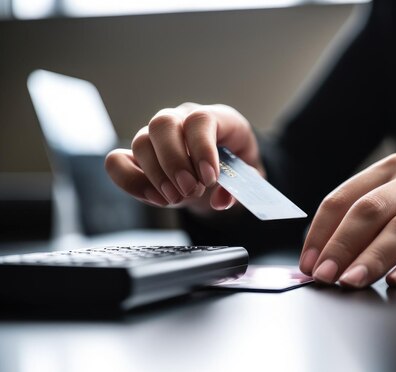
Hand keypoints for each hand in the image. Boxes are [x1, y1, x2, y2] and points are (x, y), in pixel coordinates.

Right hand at [105, 103, 262, 212]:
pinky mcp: (137, 156)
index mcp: (215, 118)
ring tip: (176, 198)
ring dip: (156, 175)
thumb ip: (238, 188)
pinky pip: (117, 161)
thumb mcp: (247, 179)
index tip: (210, 178)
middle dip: (175, 162)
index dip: (202, 148)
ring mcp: (156, 136)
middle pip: (163, 124)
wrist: (220, 175)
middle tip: (190, 190)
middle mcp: (181, 119)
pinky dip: (131, 181)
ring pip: (141, 141)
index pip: (200, 120)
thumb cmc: (235, 169)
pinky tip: (156, 198)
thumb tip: (221, 199)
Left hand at [299, 153, 395, 287]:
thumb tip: (329, 253)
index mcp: (395, 168)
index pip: (345, 197)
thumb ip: (376, 215)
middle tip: (324, 275)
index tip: (309, 261)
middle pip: (370, 209)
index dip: (322, 231)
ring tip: (353, 281)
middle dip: (341, 245)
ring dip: (374, 256)